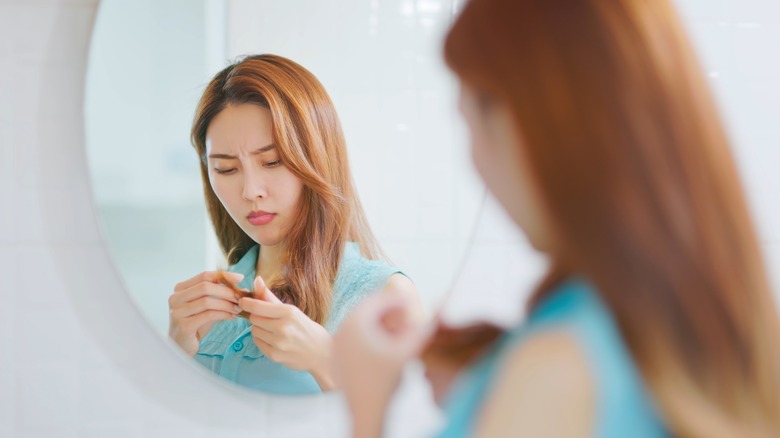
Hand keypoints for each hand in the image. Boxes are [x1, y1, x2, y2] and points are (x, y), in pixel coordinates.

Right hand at [168, 271, 244, 355]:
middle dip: (226, 291)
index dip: (224, 276)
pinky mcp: (183, 325)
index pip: (204, 276)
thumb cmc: (196, 325)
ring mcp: (177, 312)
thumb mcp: (207, 307)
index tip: (240, 278)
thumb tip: (242, 289)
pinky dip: (223, 314)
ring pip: (207, 301)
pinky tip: (232, 317)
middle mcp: (175, 298)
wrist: (183, 346)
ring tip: (238, 308)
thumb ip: (219, 296)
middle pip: (205, 287)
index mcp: (180, 289)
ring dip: (226, 304)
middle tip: (240, 297)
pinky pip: (208, 315)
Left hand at [239, 276, 333, 387]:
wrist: (322, 353)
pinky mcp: (275, 355)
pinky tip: (273, 340)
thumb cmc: (306, 329)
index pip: (258, 306)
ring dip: (259, 329)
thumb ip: (271, 297)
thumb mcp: (292, 311)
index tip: (242, 301)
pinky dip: (262, 340)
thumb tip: (256, 280)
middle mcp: (283, 327)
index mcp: (288, 312)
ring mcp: (278, 343)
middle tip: (266, 318)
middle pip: (254, 318)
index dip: (247, 303)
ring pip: (254, 331)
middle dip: (256, 316)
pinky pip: (257, 343)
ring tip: (272, 330)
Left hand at [331, 291, 429, 437]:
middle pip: (367, 311)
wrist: (365, 412)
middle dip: (388, 310)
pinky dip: (369, 337)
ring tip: (398, 331)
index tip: (411, 301)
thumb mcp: (407, 352)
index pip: (378, 301)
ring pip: (360, 325)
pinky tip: (385, 346)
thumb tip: (439, 312)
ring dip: (379, 324)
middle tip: (406, 312)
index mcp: (356, 323)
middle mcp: (342, 330)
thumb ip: (422, 329)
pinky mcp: (336, 358)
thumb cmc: (386, 382)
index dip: (397, 299)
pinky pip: (353, 339)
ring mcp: (336, 344)